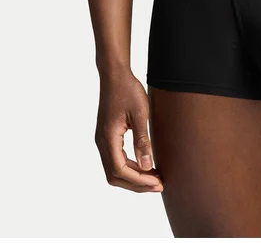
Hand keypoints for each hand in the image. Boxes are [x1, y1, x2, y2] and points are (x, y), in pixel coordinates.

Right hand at [95, 70, 163, 191]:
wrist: (115, 75)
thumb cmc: (127, 90)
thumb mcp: (139, 113)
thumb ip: (142, 140)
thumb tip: (147, 166)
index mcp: (108, 137)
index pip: (120, 169)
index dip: (139, 180)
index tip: (157, 183)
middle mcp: (102, 142)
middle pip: (115, 175)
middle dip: (136, 184)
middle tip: (159, 185)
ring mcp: (103, 140)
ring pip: (114, 170)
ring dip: (133, 178)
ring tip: (154, 179)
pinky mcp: (107, 137)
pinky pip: (115, 159)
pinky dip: (129, 167)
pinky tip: (145, 166)